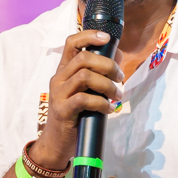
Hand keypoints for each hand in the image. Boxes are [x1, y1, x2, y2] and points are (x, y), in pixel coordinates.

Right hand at [32, 30, 125, 170]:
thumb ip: (98, 74)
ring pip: (84, 76)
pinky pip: (84, 99)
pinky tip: (108, 109)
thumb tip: (117, 55)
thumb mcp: (86, 91)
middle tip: (120, 77)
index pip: (71, 43)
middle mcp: (59, 78)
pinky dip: (101, 103)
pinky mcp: (62, 110)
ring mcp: (59, 94)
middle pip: (83, 58)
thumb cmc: (75, 115)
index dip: (89, 35)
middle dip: (107, 65)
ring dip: (107, 84)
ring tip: (117, 95)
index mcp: (64, 70)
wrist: (57, 142)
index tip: (106, 38)